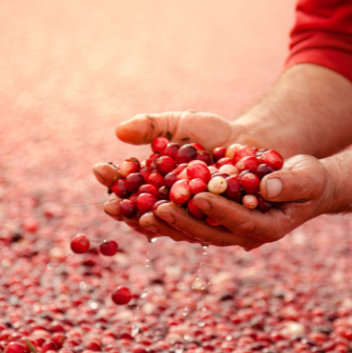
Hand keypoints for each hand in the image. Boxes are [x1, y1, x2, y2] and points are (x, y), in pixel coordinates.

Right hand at [92, 110, 265, 239]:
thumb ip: (150, 126)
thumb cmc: (210, 133)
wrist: (251, 139)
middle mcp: (171, 210)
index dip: (113, 181)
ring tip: (144, 213)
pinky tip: (182, 214)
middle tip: (111, 202)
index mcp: (154, 188)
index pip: (127, 189)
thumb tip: (119, 131)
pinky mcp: (222, 227)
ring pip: (172, 227)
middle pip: (142, 215)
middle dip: (126, 209)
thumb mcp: (178, 124)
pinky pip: (206, 227)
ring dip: (156, 222)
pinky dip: (194, 221)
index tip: (100, 169)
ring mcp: (195, 221)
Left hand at [140, 155, 331, 249]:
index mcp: (267, 229)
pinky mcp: (214, 217)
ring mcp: (226, 227)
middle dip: (182, 221)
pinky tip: (140, 204)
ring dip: (165, 222)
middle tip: (156, 210)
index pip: (239, 222)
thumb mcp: (308, 178)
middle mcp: (242, 234)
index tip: (198, 197)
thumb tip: (268, 185)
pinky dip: (164, 211)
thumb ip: (290, 183)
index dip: (219, 211)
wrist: (304, 184)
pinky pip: (186, 217)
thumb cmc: (311, 180)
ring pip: (191, 228)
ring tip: (139, 213)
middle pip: (208, 232)